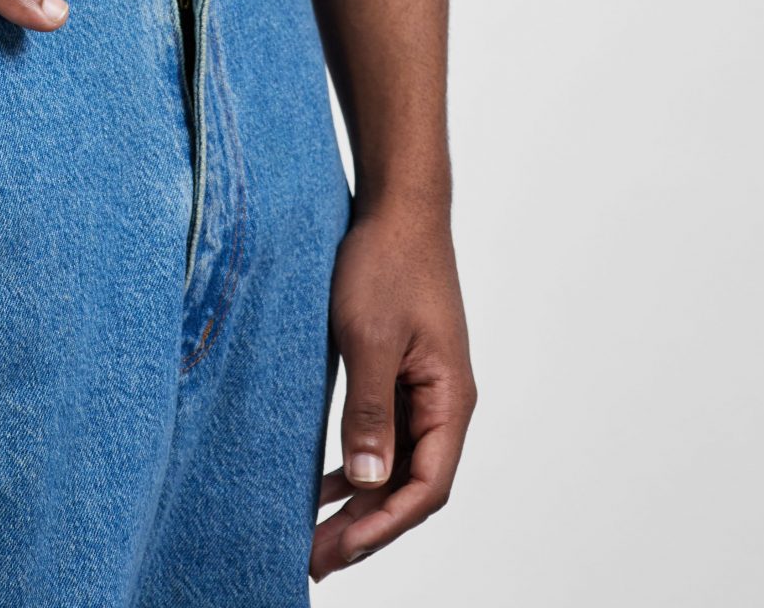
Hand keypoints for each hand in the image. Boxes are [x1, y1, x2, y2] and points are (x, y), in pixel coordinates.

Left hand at [310, 198, 475, 581]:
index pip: (426, 487)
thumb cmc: (386, 262)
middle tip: (314, 559)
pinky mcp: (402, 372)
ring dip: (360, 502)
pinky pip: (385, 435)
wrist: (397, 205)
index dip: (383, 525)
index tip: (338, 551)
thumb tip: (368, 483)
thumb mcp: (368, 338)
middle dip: (367, 528)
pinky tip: (325, 483)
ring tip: (315, 536)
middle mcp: (444, 402)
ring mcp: (424, 388)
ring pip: (397, 465)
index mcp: (449, 400)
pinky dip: (358, 465)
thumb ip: (369, 412)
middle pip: (412, 486)